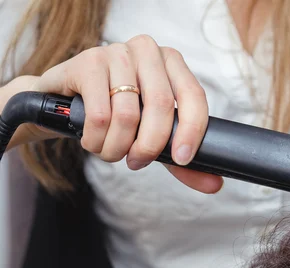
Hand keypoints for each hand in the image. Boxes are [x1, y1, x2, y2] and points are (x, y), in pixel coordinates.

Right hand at [24, 35, 222, 192]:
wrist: (63, 101)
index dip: (192, 130)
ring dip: (117, 147)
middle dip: (150, 145)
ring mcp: (117, 52)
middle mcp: (148, 51)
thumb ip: (182, 161)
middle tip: (137, 162)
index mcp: (172, 63)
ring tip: (111, 152)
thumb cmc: (117, 114)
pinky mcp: (88, 62)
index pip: (194, 95)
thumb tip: (215, 184)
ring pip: (128, 114)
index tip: (182, 158)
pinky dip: (97, 140)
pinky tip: (93, 141)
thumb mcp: (153, 135)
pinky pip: (99, 115)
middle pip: (162, 105)